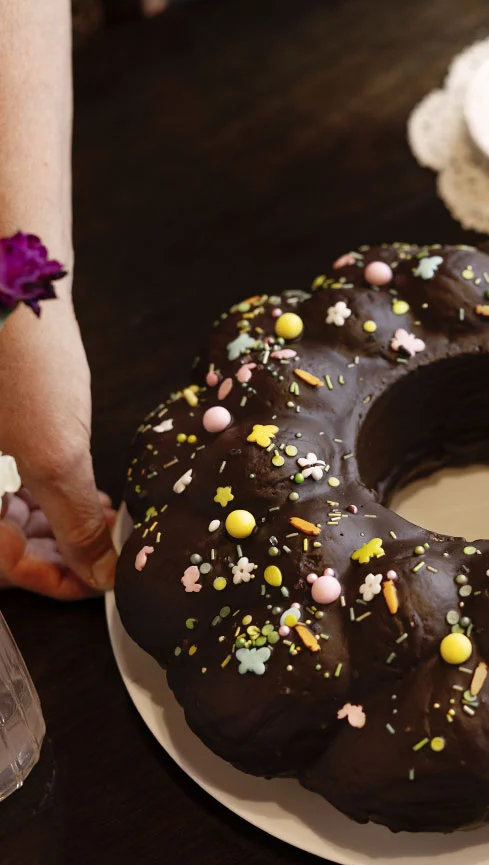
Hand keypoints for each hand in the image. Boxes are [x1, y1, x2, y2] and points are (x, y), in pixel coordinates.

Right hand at [0, 300, 115, 597]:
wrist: (9, 279)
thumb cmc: (21, 364)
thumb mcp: (56, 454)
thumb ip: (76, 522)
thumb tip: (100, 572)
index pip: (0, 565)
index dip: (54, 580)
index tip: (101, 584)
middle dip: (53, 552)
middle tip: (103, 553)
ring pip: (2, 506)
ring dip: (50, 522)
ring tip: (100, 518)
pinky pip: (3, 474)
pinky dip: (38, 488)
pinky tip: (79, 486)